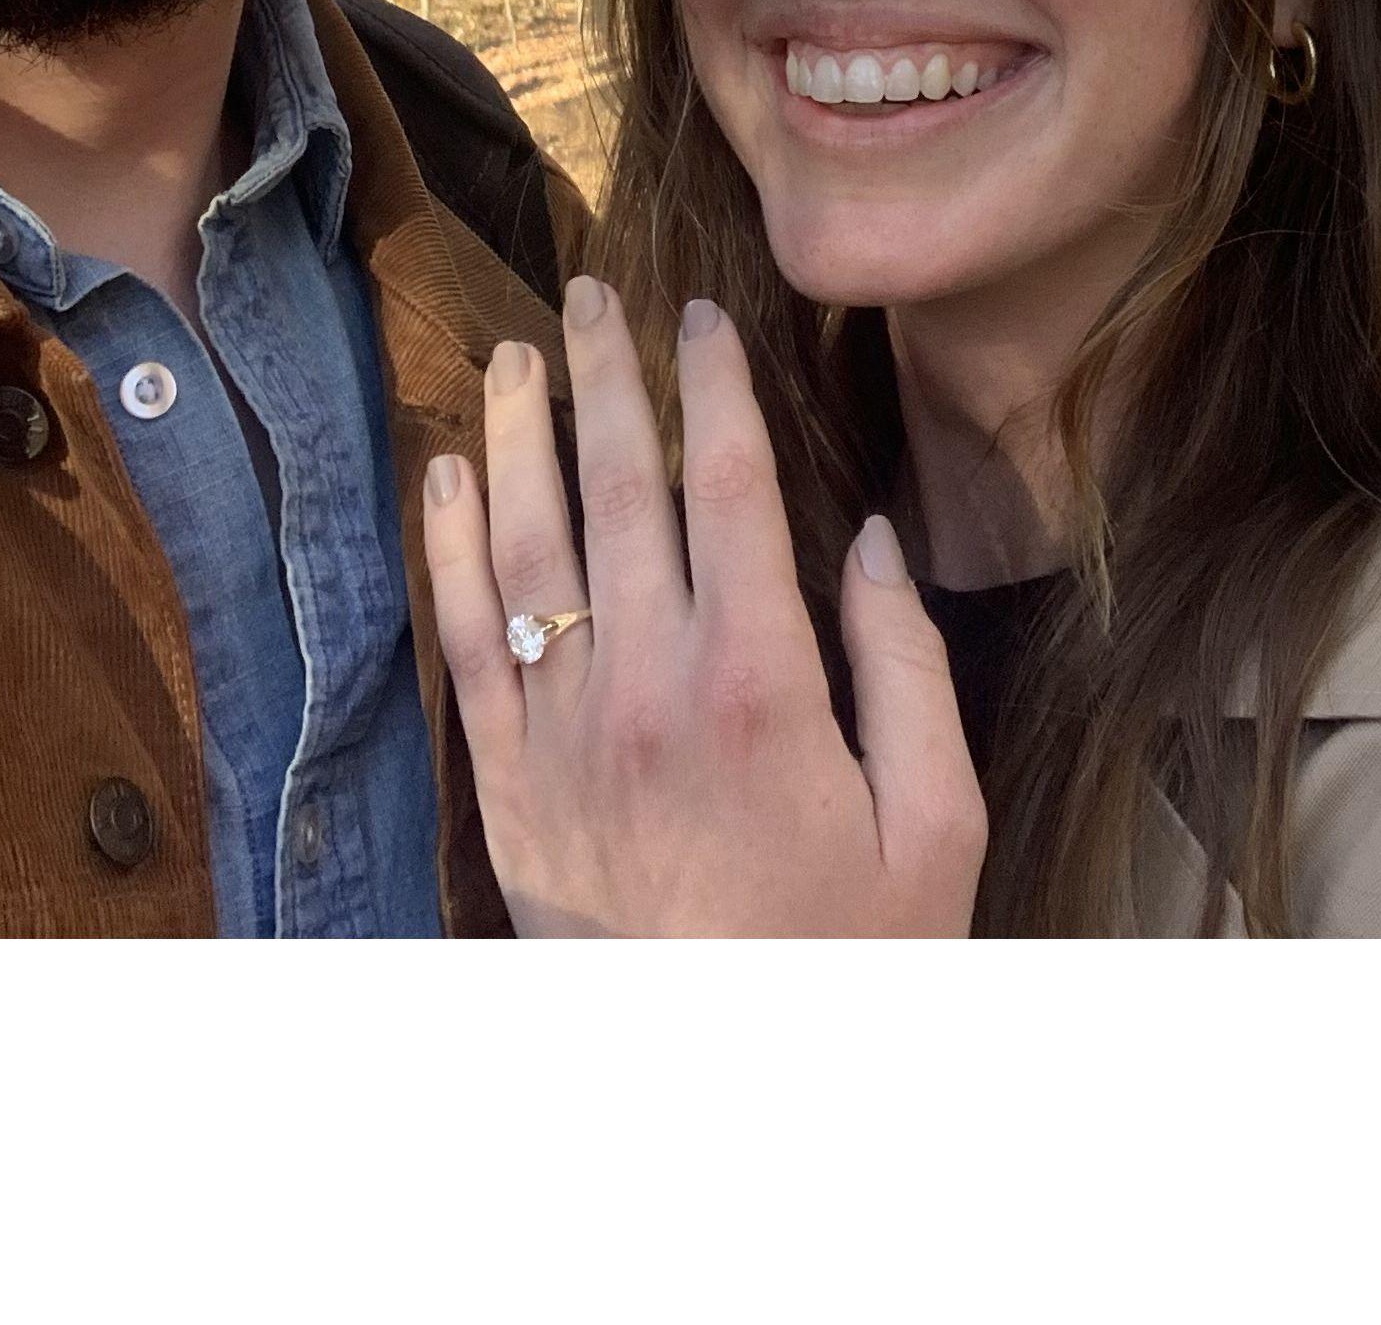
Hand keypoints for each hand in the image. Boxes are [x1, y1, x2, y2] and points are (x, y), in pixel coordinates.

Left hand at [422, 274, 986, 935]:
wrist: (726, 1089)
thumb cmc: (851, 962)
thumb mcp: (935, 827)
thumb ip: (906, 672)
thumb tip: (867, 542)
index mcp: (762, 684)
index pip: (727, 490)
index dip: (712, 389)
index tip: (699, 314)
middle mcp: (649, 688)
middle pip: (618, 492)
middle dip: (605, 379)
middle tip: (591, 291)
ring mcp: (565, 736)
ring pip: (525, 548)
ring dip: (518, 438)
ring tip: (513, 354)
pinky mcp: (508, 789)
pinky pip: (463, 644)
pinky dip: (448, 551)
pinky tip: (445, 479)